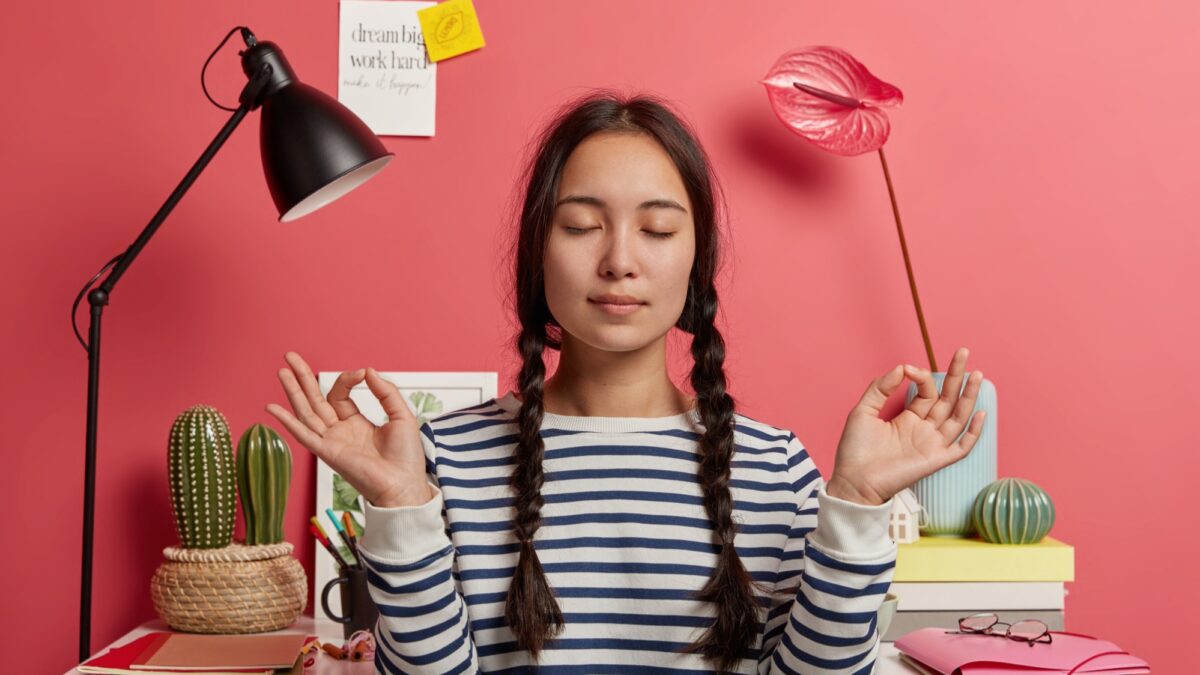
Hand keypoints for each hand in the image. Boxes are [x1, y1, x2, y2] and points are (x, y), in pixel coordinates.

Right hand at [265, 352, 432, 507]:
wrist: (404, 484)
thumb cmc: (406, 457)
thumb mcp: (401, 415)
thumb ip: (385, 391)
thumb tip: (368, 370)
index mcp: (356, 423)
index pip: (340, 394)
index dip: (347, 379)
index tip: (361, 373)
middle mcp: (340, 431)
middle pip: (315, 400)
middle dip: (303, 378)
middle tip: (290, 356)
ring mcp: (331, 441)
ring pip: (306, 412)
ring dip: (293, 391)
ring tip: (282, 370)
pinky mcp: (327, 452)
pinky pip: (303, 434)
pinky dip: (287, 421)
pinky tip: (272, 407)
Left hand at [827, 347, 986, 505]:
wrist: (853, 481)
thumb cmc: (855, 450)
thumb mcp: (863, 411)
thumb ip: (880, 388)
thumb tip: (902, 367)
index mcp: (908, 418)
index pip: (926, 393)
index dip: (922, 377)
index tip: (909, 368)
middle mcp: (923, 430)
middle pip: (947, 399)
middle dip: (956, 376)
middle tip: (963, 352)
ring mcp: (931, 444)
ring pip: (958, 417)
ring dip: (969, 396)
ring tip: (977, 374)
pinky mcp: (935, 460)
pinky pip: (961, 447)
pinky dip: (973, 433)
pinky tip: (981, 413)